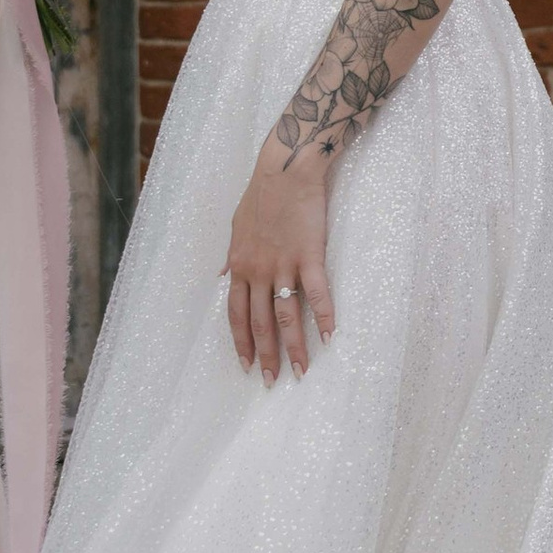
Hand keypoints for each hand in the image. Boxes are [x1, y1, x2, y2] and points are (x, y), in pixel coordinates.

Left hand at [223, 147, 335, 381]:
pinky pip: (317, 294)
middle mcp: (257, 271)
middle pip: (260, 323)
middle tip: (271, 381)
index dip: (241, 342)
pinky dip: (324, 317)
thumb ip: (231, 257)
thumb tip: (221, 276)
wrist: (285, 171)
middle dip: (265, 356)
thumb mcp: (235, 228)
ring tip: (302, 370)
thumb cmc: (261, 196)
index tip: (245, 365)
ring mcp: (283, 265)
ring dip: (294, 347)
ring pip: (286, 316)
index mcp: (239, 266)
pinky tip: (330, 337)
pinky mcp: (308, 257)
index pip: (236, 315)